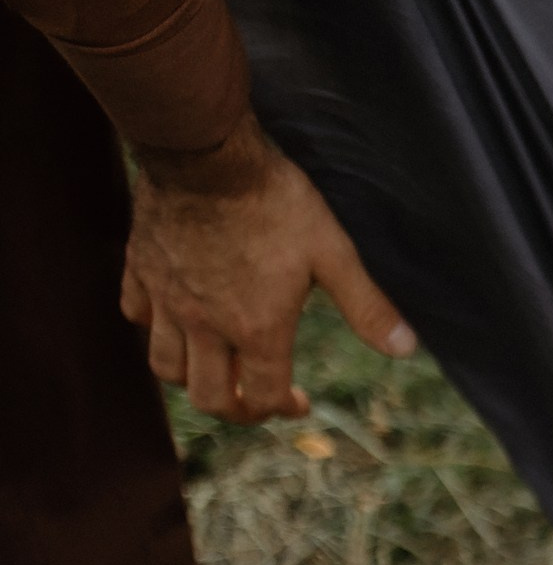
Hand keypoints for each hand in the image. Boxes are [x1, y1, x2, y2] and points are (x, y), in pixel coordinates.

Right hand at [122, 116, 415, 423]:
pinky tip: (173, 318)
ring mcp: (166, 299)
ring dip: (191, 378)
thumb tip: (406, 349)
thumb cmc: (276, 203)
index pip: (262, 397)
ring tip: (217, 365)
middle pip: (208, 397)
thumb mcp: (334, 254)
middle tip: (255, 397)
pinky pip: (135, 315)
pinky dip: (153, 328)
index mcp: (256, 329)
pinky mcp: (140, 269)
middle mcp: (204, 325)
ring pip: (165, 366)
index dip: (283, 408)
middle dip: (236, 408)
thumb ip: (367, 306)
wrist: (207, 156)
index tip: (299, 400)